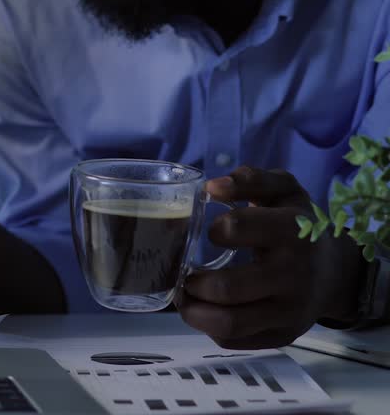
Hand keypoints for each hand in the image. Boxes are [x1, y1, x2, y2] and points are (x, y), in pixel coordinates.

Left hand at [178, 166, 364, 348]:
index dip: (214, 229)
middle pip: (226, 288)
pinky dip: (209, 327)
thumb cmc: (297, 224)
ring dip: (193, 310)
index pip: (236, 228)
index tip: (211, 232)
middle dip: (192, 281)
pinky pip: (234, 340)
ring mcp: (289, 312)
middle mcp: (293, 276)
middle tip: (184, 272)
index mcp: (291, 232)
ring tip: (185, 295)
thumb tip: (212, 187)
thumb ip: (250, 180)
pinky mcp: (282, 336)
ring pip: (228, 323)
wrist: (336, 270)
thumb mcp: (283, 190)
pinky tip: (205, 309)